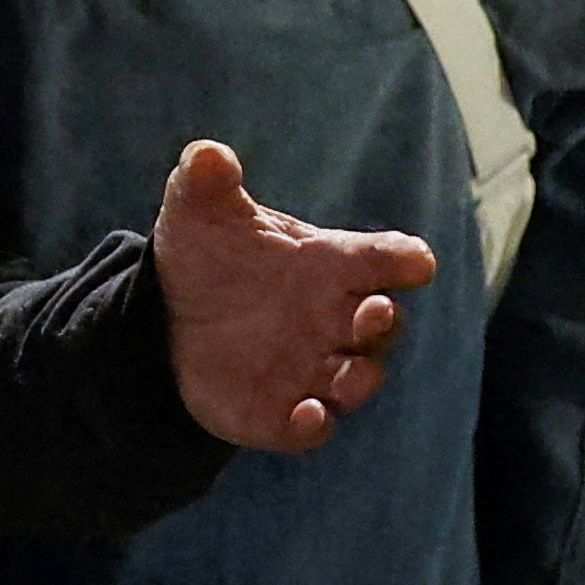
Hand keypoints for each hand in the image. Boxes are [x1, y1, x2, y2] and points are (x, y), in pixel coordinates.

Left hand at [150, 140, 431, 450]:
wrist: (171, 316)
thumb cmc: (209, 255)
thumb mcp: (200, 211)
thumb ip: (208, 180)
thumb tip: (207, 155)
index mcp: (331, 265)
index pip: (384, 258)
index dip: (403, 260)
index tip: (414, 262)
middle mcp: (335, 319)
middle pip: (383, 323)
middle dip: (383, 321)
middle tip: (372, 313)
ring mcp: (313, 369)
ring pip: (358, 379)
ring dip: (360, 379)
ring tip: (350, 375)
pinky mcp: (280, 413)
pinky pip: (310, 429)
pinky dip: (314, 426)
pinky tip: (306, 417)